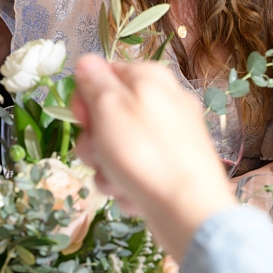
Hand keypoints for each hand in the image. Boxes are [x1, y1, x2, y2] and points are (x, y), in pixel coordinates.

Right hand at [71, 56, 233, 262]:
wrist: (188, 211)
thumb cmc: (145, 154)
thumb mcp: (110, 108)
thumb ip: (95, 82)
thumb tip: (87, 60)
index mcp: (150, 79)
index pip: (103, 75)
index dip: (85, 99)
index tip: (83, 120)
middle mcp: (163, 103)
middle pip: (107, 116)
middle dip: (95, 141)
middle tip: (100, 154)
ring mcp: (168, 139)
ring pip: (116, 149)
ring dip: (107, 169)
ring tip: (119, 181)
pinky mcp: (170, 170)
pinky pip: (134, 172)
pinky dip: (128, 185)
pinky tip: (135, 195)